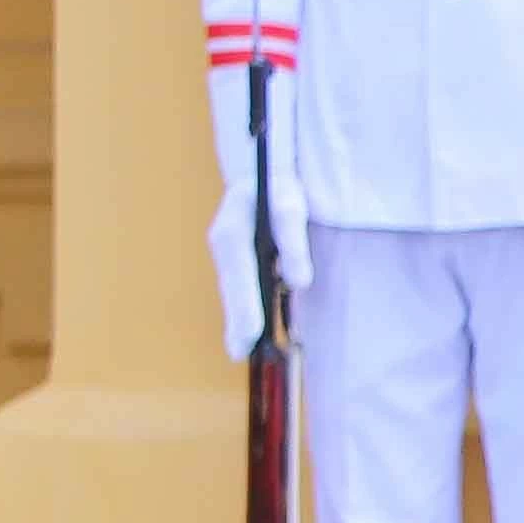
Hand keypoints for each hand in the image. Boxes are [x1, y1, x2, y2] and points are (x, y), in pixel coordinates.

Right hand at [207, 177, 310, 353]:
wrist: (262, 171)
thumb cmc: (281, 186)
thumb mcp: (290, 203)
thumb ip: (293, 239)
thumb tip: (299, 282)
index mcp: (234, 226)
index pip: (240, 269)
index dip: (245, 302)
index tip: (252, 331)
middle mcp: (224, 241)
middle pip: (232, 284)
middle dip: (237, 318)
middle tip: (241, 351)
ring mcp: (227, 251)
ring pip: (232, 289)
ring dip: (235, 320)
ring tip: (240, 351)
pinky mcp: (235, 259)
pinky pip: (237, 288)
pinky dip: (241, 311)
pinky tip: (246, 337)